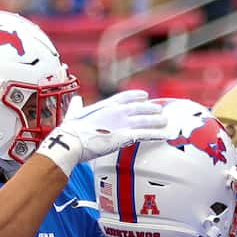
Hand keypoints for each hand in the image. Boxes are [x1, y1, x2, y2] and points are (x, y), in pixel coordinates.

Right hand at [36, 90, 166, 175]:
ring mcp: (122, 123)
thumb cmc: (70, 131)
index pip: (124, 97)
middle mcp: (116, 111)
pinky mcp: (126, 136)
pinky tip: (166, 134)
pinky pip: (147, 134)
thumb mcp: (73, 114)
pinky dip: (158, 134)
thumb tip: (76, 100)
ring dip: (157, 120)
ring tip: (166, 121)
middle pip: (139, 107)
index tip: (144, 95)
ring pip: (145, 120)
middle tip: (160, 109)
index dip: (136, 96)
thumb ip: (77, 107)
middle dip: (150, 108)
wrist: (72, 141)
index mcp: (104, 105)